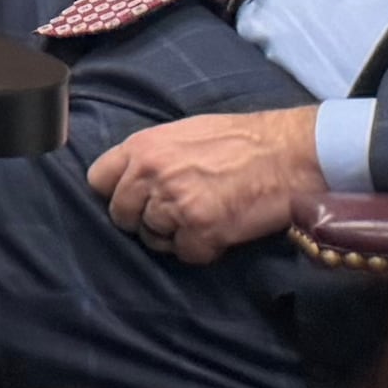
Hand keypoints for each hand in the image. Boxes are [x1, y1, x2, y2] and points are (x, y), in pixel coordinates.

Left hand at [92, 110, 327, 264]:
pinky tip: (218, 233)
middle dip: (143, 219)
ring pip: (152, 237)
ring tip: (200, 221)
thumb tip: (129, 179)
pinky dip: (201, 249)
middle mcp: (149, 174)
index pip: (97, 181)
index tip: (134, 199)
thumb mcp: (181, 134)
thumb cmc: (241, 140)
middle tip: (173, 215)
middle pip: (122, 215)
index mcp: (141, 147)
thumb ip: (149, 156)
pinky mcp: (202, 229)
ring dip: (173, 236)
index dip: (115, 193)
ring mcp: (174, 203)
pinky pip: (186, 253)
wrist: (290, 153)